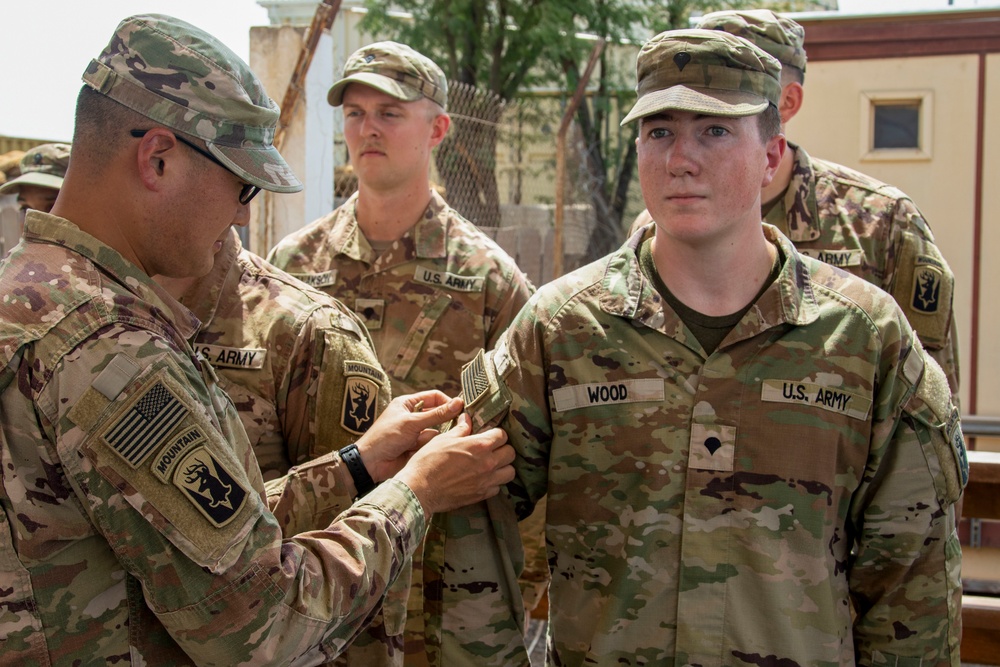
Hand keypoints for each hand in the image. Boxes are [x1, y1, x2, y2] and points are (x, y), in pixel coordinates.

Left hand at [354, 391, 462, 481]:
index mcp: (407, 404)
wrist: (371, 464)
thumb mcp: (412, 423)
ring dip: (434, 437)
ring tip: (423, 442)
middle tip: (459, 424)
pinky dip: (429, 447)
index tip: (460, 409)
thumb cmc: (385, 437)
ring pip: (436, 431)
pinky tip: (418, 450)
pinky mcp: (417, 447)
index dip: (447, 402)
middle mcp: (413, 416)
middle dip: (444, 421)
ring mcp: (415, 433)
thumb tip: (458, 403)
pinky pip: (431, 444)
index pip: (434, 397)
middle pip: (437, 415)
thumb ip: (436, 415)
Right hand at [395, 413, 514, 514]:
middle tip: (492, 449)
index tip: (489, 435)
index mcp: (480, 445)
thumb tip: (467, 418)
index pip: (503, 435)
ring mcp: (486, 481)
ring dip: (503, 467)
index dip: (496, 434)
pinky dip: (494, 483)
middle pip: (511, 453)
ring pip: (510, 472)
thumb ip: (461, 429)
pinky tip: (482, 479)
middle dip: (503, 449)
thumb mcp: (443, 439)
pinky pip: (498, 488)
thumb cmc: (428, 461)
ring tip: (492, 465)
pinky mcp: (481, 495)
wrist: (419, 490)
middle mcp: (488, 463)